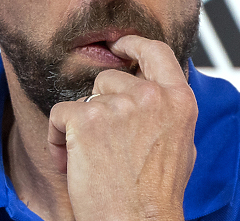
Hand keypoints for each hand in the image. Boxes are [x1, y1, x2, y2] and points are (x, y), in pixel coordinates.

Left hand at [48, 35, 197, 220]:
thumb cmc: (156, 196)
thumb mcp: (181, 145)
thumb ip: (167, 111)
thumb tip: (155, 90)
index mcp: (179, 100)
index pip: (155, 51)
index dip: (133, 43)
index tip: (119, 44)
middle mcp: (151, 96)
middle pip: (110, 78)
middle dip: (101, 106)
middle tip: (105, 146)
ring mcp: (118, 105)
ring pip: (84, 98)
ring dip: (80, 125)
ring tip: (90, 161)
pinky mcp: (86, 120)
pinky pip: (59, 115)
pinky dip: (57, 139)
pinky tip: (71, 164)